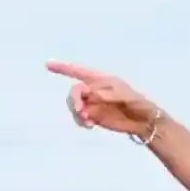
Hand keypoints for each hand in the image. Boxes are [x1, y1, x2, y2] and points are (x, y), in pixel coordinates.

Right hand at [46, 62, 161, 137]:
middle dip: (73, 100)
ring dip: (77, 113)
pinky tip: (89, 125)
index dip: (62, 68)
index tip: (48, 65)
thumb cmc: (134, 101)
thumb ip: (104, 92)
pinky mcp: (93, 117)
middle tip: (80, 111)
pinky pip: (79, 118)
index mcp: (99, 79)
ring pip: (74, 106)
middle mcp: (93, 90)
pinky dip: (81, 121)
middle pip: (74, 92)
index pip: (77, 71)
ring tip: (87, 121)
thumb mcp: (121, 93)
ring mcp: (92, 103)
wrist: (141, 120)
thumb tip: (89, 94)